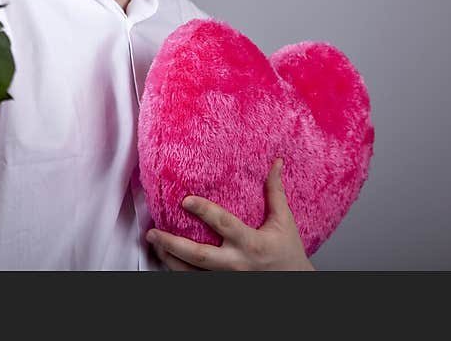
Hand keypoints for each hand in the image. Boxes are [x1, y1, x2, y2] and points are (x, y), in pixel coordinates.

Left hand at [146, 158, 314, 270]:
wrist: (296, 285)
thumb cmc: (289, 254)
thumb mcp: (284, 222)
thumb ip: (275, 192)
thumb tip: (276, 163)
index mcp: (251, 243)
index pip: (224, 225)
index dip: (204, 212)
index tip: (186, 200)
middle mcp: (237, 264)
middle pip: (200, 256)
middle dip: (173, 244)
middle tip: (153, 232)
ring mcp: (228, 280)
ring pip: (192, 274)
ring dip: (170, 259)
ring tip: (155, 244)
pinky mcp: (224, 287)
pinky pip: (196, 282)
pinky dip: (179, 272)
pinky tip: (168, 260)